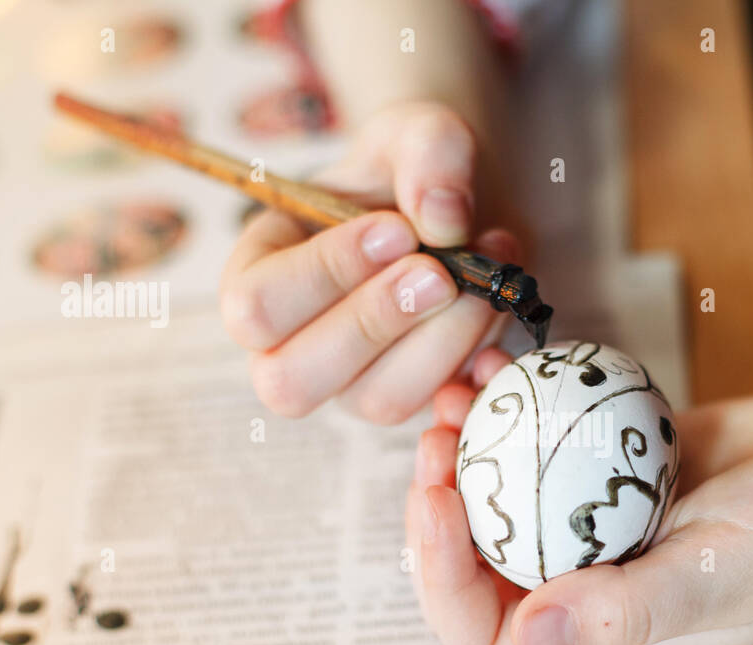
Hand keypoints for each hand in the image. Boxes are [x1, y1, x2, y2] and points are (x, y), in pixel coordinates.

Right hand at [219, 101, 522, 423]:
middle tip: (438, 273)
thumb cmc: (417, 170)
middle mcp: (291, 343)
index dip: (324, 275)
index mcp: (261, 270)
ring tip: (481, 278)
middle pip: (291, 381)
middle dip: (374, 323)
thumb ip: (430, 152)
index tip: (396, 229)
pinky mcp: (411, 398)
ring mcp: (350, 383)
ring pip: (375, 401)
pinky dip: (476, 364)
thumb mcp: (421, 131)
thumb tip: (441, 219)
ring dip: (440, 343)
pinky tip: (497, 310)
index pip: (255, 307)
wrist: (467, 209)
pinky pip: (437, 406)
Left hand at [406, 351, 752, 644]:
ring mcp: (599, 525)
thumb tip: (525, 634)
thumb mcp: (727, 572)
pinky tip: (504, 361)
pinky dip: (514, 408)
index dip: (440, 582)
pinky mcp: (614, 469)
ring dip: (468, 450)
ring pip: (501, 501)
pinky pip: (543, 446)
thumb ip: (632, 608)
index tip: (441, 498)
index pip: (487, 643)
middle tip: (439, 433)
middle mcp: (589, 584)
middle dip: (439, 507)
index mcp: (606, 633)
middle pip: (474, 569)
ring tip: (461, 388)